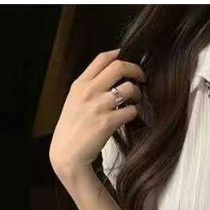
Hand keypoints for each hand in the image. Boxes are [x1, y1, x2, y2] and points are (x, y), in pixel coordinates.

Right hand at [49, 49, 145, 177]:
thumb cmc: (71, 130)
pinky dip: (134, 113)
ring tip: (136, 100)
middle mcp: (89, 91)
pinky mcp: (108, 122)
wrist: (67, 154)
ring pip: (129, 88)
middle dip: (135, 69)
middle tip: (141, 77)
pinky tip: (130, 116)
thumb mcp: (73, 102)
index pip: (101, 58)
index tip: (126, 57)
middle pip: (119, 67)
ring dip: (137, 93)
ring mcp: (99, 106)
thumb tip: (108, 78)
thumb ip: (88, 88)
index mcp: (80, 84)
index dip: (118, 54)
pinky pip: (131, 111)